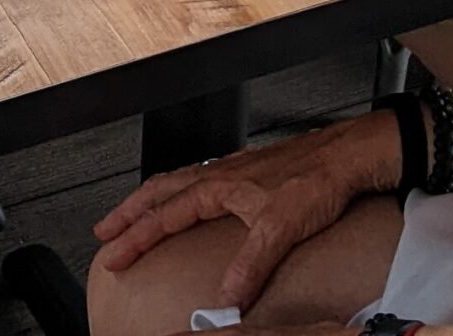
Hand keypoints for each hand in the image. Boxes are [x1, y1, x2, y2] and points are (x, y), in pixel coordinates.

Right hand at [92, 113, 396, 309]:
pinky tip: (188, 201)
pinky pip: (199, 179)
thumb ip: (250, 263)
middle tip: (104, 230)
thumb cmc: (318, 180)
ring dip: (150, 199)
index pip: (163, 216)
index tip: (113, 255)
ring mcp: (233, 171)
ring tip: (133, 213)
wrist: (348, 155)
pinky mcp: (250, 173)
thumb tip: (226, 297)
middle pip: (158, 192)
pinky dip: (179, 192)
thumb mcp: (281, 227)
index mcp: (218, 185)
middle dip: (127, 212)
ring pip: (177, 182)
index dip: (134, 237)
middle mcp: (220, 174)